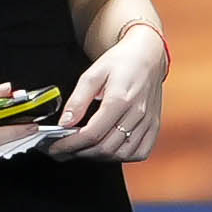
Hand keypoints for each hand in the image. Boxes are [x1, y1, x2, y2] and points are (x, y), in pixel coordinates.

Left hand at [50, 27, 169, 165]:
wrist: (147, 54)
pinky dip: (123, 157)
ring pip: (122, 154)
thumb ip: (77, 100)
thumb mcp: (92, 74)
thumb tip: (65, 122)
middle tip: (65, 151)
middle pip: (106, 148)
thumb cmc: (121, 61)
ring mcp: (148, 121)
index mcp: (120, 99)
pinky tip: (110, 151)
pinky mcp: (154, 125)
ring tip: (84, 150)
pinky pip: (140, 152)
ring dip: (99, 157)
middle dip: (81, 153)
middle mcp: (137, 113)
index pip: (92, 134)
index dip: (70, 145)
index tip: (56, 148)